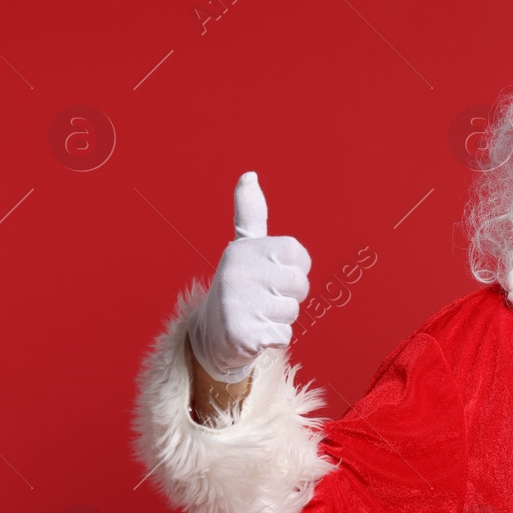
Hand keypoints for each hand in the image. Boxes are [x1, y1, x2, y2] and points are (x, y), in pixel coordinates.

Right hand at [186, 172, 311, 383]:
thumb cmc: (240, 287)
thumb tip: (249, 175)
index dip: (295, 269)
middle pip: (299, 284)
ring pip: (292, 311)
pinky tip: (254, 333)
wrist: (212, 335)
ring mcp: (237, 303)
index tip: (273, 274)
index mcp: (242, 248)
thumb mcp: (244, 248)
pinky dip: (274, 338)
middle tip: (265, 298)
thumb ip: (250, 214)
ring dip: (280, 318)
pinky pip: (283, 336)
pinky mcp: (241, 333)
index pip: (299, 255)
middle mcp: (237, 271)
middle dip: (290, 296)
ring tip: (257, 315)